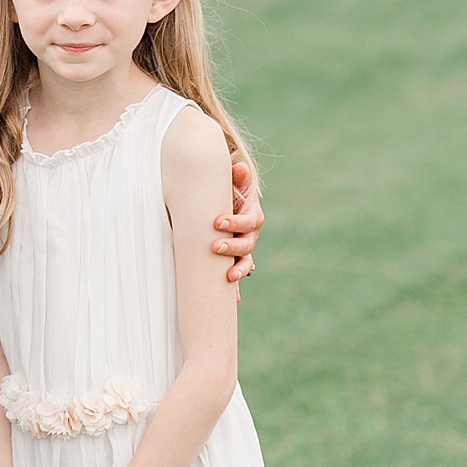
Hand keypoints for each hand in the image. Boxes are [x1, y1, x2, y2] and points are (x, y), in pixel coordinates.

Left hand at [215, 158, 262, 284]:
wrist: (219, 202)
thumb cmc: (224, 190)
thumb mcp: (229, 182)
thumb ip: (234, 176)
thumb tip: (237, 166)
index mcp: (252, 215)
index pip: (250, 221)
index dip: (236, 223)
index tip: (217, 222)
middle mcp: (250, 234)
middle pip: (248, 244)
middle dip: (233, 247)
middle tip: (215, 246)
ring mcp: (243, 249)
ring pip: (247, 262)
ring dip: (239, 270)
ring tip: (228, 275)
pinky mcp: (234, 260)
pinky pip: (237, 274)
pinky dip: (235, 288)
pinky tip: (233, 300)